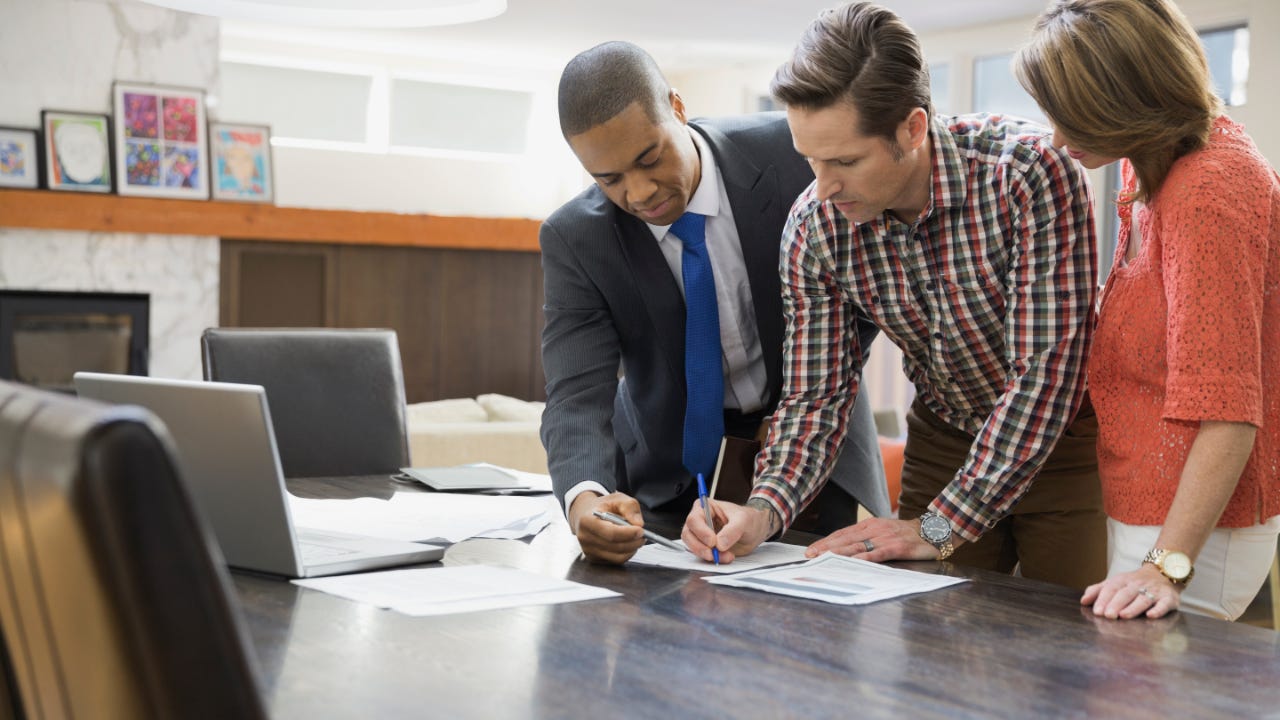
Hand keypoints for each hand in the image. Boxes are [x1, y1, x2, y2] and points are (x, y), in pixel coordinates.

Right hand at [567, 491, 644, 563]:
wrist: (587, 514)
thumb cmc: (604, 506)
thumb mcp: (618, 499)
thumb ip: (630, 508)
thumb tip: (639, 524)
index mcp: (587, 520)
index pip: (610, 533)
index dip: (628, 533)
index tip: (641, 530)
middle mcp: (585, 537)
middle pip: (615, 546)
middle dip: (633, 542)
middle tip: (644, 535)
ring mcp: (588, 550)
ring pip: (617, 556)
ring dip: (632, 549)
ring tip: (637, 539)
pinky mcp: (594, 558)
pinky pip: (616, 560)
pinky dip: (626, 554)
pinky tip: (629, 544)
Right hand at [680, 500, 771, 563]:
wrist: (756, 530)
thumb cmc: (749, 519)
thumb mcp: (744, 520)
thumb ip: (732, 530)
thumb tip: (720, 543)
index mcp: (705, 507)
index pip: (694, 519)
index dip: (701, 531)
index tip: (713, 542)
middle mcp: (700, 521)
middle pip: (688, 534)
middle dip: (699, 547)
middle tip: (713, 554)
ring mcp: (702, 535)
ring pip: (693, 547)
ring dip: (707, 555)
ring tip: (725, 556)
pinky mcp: (706, 547)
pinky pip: (702, 555)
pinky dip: (712, 559)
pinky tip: (725, 558)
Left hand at [805, 517, 945, 560]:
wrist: (935, 530)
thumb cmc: (907, 534)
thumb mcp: (884, 531)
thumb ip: (868, 539)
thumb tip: (846, 550)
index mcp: (870, 525)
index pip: (843, 533)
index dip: (826, 542)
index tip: (811, 550)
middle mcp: (875, 529)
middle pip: (845, 539)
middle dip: (826, 548)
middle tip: (810, 556)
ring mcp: (886, 537)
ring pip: (857, 546)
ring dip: (839, 553)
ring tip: (824, 559)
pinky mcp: (897, 547)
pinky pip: (878, 554)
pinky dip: (864, 558)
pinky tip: (853, 563)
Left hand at [1081, 564, 1180, 618]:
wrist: (1164, 573)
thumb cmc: (1134, 583)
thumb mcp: (1115, 583)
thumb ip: (1098, 591)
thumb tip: (1083, 601)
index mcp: (1122, 581)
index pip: (1111, 589)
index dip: (1104, 600)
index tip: (1097, 612)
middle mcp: (1137, 585)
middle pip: (1125, 594)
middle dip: (1115, 604)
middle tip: (1108, 616)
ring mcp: (1154, 591)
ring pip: (1142, 599)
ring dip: (1133, 608)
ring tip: (1124, 616)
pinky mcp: (1168, 598)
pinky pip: (1164, 604)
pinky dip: (1158, 610)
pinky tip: (1151, 616)